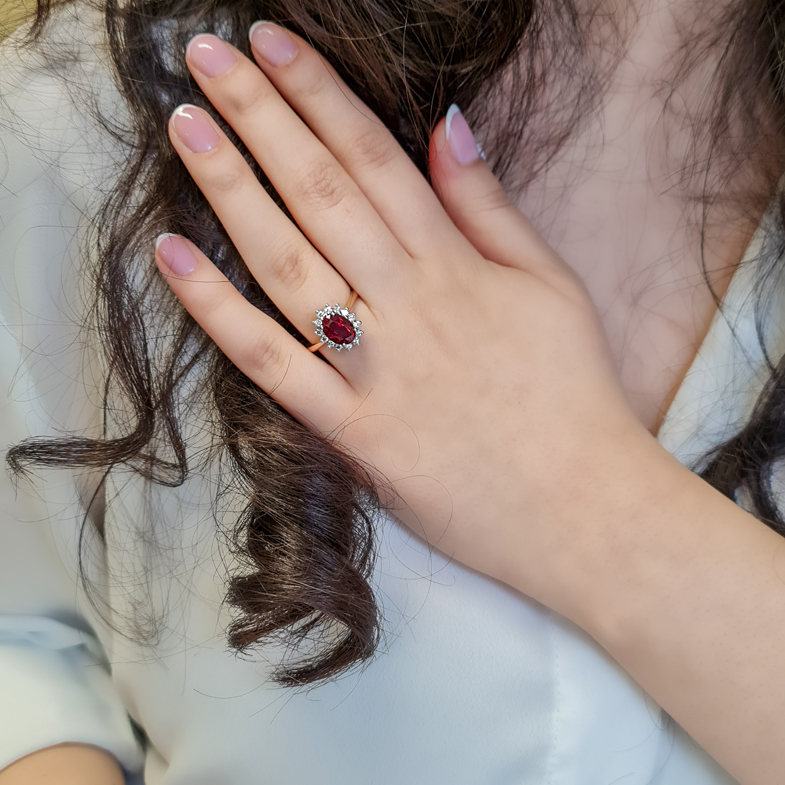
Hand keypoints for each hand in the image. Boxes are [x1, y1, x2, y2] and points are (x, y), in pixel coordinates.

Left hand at [155, 24, 653, 607]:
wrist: (583, 508)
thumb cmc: (575, 395)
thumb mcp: (551, 286)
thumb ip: (491, 208)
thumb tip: (448, 125)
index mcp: (456, 266)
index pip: (374, 158)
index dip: (318, 94)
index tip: (270, 44)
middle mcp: (407, 305)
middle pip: (321, 194)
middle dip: (260, 117)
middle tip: (206, 57)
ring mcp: (375, 369)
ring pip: (288, 265)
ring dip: (232, 191)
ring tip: (185, 129)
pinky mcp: (352, 432)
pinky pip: (274, 365)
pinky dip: (219, 313)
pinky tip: (175, 258)